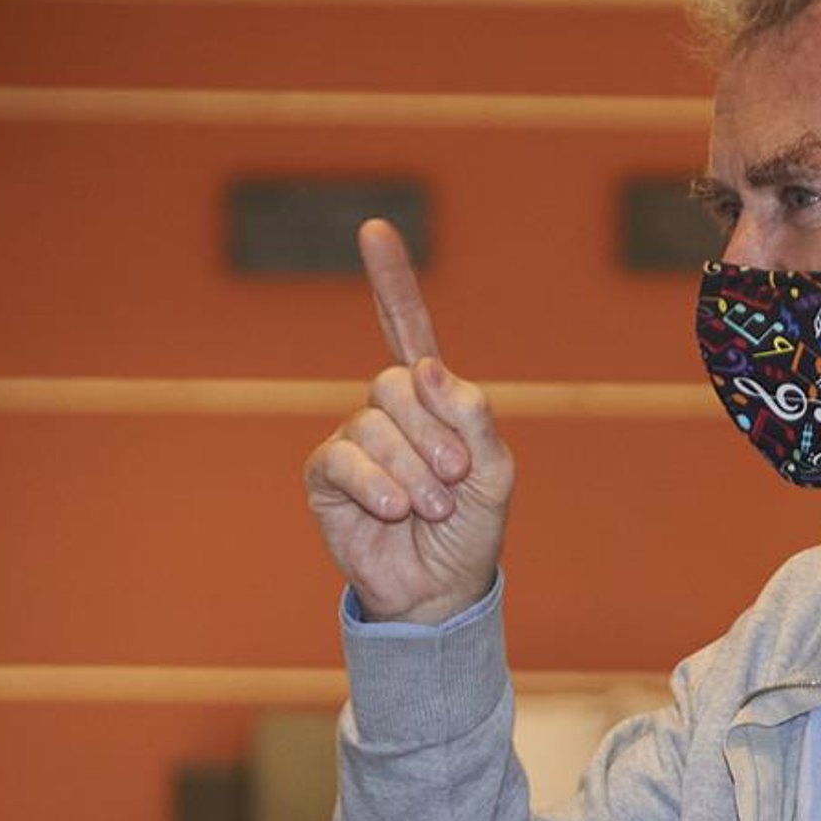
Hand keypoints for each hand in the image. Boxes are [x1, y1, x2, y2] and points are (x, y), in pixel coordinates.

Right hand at [304, 219, 515, 624]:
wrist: (440, 592)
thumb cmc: (470, 532)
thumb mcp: (494, 475)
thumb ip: (472, 418)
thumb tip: (425, 367)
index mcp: (433, 400)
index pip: (409, 330)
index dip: (391, 281)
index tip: (375, 228)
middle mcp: (390, 411)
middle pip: (397, 382)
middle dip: (434, 433)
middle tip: (455, 481)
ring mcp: (355, 440)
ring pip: (374, 423)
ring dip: (413, 470)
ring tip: (430, 509)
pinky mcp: (326, 475)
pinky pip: (343, 457)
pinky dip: (377, 484)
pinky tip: (396, 509)